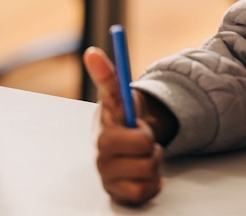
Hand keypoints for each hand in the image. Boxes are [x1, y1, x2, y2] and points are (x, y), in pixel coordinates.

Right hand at [84, 47, 170, 205]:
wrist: (120, 145)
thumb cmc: (118, 121)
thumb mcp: (117, 96)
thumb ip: (107, 75)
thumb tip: (92, 52)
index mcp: (103, 133)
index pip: (133, 138)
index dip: (141, 133)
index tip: (141, 125)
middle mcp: (102, 157)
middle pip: (146, 155)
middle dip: (150, 145)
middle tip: (142, 139)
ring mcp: (109, 177)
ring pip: (149, 174)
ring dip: (153, 164)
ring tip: (141, 155)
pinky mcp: (118, 194)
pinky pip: (145, 193)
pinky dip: (152, 184)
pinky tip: (143, 173)